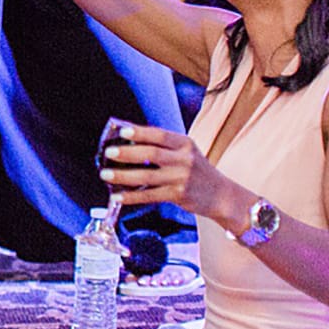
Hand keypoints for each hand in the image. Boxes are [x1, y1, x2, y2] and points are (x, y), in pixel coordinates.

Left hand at [100, 124, 248, 226]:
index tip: (122, 131)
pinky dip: (132, 196)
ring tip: (105, 175)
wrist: (222, 195)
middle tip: (108, 152)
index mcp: (184, 144)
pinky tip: (118, 196)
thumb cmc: (198, 171)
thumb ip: (164, 146)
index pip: (159, 135)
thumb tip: (128, 139)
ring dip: (123, 176)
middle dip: (127, 153)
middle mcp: (184, 159)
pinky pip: (150, 195)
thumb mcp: (186, 152)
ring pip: (147, 176)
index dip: (139, 132)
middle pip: (151, 154)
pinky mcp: (178, 195)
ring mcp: (181, 178)